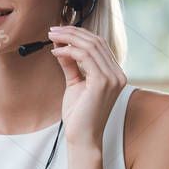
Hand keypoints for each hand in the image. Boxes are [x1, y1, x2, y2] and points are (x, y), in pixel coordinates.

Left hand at [46, 25, 126, 147]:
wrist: (82, 138)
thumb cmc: (79, 115)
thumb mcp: (74, 85)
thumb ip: (71, 65)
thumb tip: (62, 47)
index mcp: (114, 74)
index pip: (99, 45)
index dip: (78, 34)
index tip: (59, 31)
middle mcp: (117, 74)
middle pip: (96, 41)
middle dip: (72, 32)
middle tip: (52, 30)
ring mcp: (113, 78)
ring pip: (91, 46)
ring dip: (69, 38)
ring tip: (51, 37)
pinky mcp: (103, 82)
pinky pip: (86, 56)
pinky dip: (69, 50)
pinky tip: (56, 51)